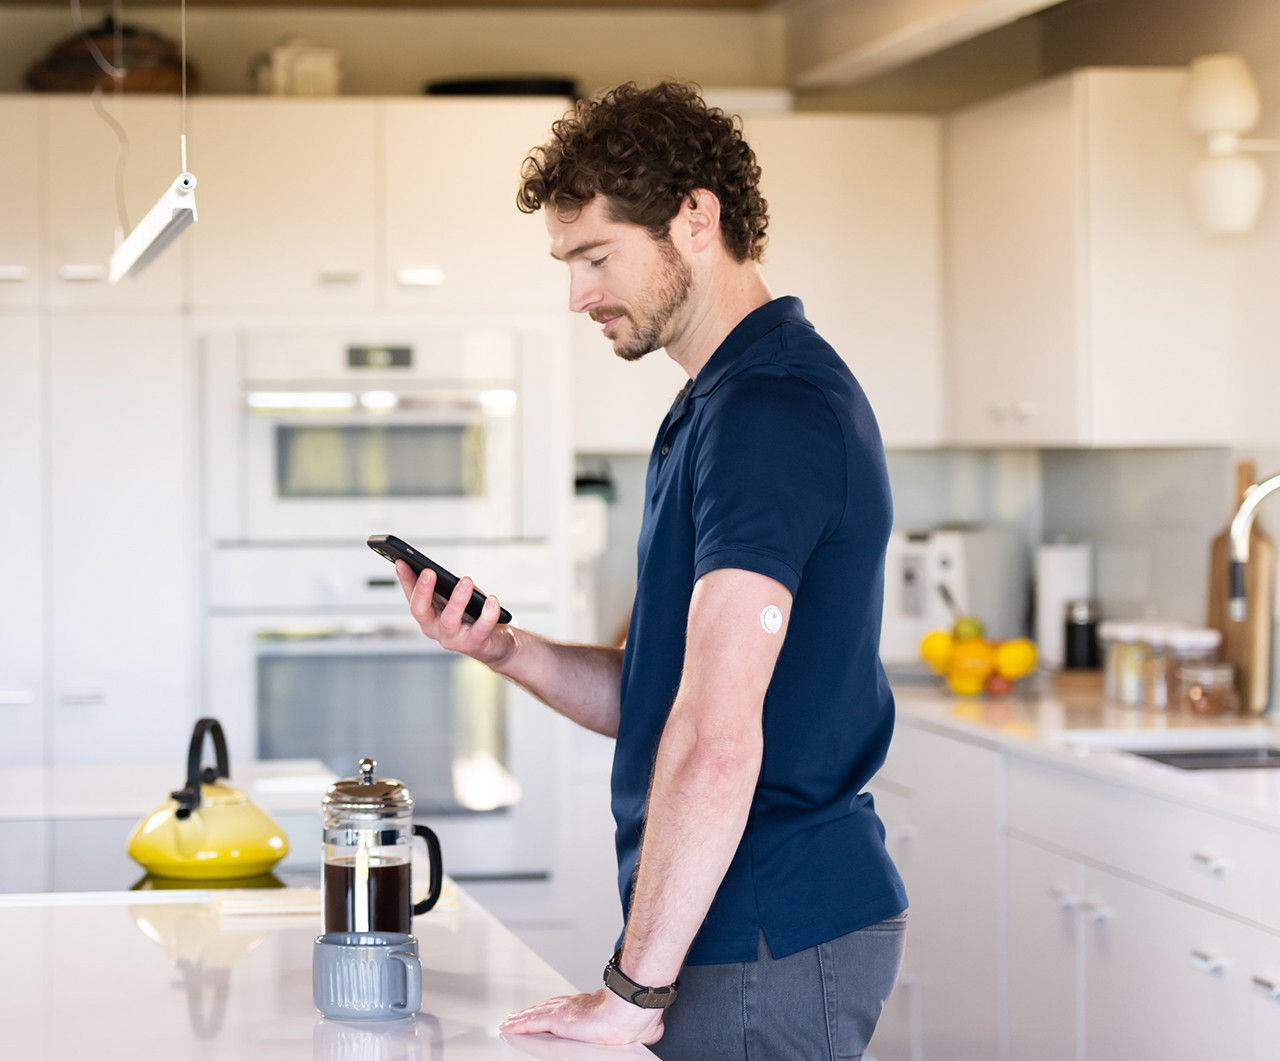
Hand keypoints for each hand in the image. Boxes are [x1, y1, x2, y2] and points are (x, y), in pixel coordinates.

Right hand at [396, 560, 514, 667]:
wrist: (496, 643)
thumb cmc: (474, 616)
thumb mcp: (458, 598)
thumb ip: (450, 588)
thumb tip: (453, 579)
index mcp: (428, 615)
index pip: (411, 596)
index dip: (405, 579)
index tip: (401, 561)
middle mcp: (434, 628)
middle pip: (420, 611)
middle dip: (422, 590)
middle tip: (429, 572)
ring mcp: (452, 639)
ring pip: (448, 620)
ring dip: (457, 599)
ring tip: (466, 581)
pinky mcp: (473, 644)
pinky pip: (480, 628)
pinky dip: (487, 613)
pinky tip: (492, 599)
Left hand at [499, 988, 663, 1046]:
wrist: (630, 1012)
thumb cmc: (635, 1019)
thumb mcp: (640, 1026)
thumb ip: (640, 1028)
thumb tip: (653, 1029)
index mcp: (592, 1007)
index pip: (569, 1008)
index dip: (556, 1010)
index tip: (550, 1013)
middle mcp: (576, 1006)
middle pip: (548, 1009)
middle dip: (534, 1013)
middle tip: (519, 1017)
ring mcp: (565, 1011)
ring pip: (537, 1014)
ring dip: (522, 1018)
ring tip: (510, 1022)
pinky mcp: (556, 1019)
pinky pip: (531, 1023)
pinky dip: (518, 1024)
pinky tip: (508, 1027)